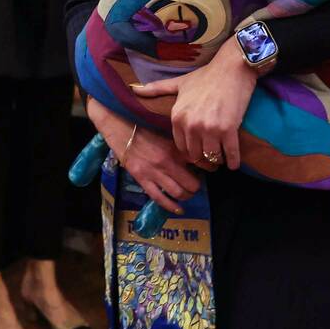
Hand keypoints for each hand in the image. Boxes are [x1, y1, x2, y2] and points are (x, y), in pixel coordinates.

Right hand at [86, 98, 201, 214]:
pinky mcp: (141, 178)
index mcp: (175, 146)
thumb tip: (198, 140)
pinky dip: (171, 206)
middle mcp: (167, 162)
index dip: (210, 167)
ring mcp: (153, 172)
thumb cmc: (143, 119)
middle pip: (192, 184)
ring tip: (187, 193)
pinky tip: (178, 209)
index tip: (211, 168)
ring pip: (178, 193)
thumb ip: (182, 135)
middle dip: (197, 186)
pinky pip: (158, 198)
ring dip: (186, 196)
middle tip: (197, 182)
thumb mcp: (167, 124)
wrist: (118, 120)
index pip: (201, 163)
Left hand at [134, 42, 257, 169]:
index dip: (190, 151)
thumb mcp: (178, 83)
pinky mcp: (228, 129)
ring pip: (211, 157)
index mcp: (177, 117)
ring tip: (222, 158)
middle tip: (210, 157)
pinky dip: (233, 161)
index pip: (180, 147)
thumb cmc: (205, 76)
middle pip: (195, 155)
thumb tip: (133, 88)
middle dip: (203, 158)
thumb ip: (157, 89)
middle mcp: (191, 125)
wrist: (231, 69)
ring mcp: (209, 128)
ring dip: (217, 160)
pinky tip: (233, 163)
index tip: (197, 151)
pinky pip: (230, 154)